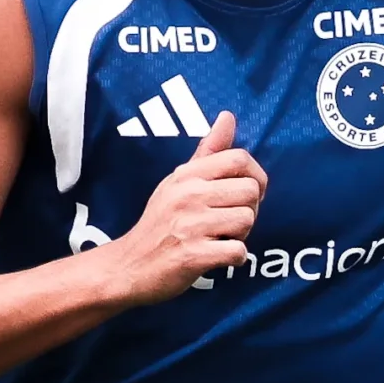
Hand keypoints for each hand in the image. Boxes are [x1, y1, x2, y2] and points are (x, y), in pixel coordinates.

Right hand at [105, 111, 265, 303]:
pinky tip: (218, 257)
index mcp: (187, 175)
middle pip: (250, 191)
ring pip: (247, 220)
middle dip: (249, 210)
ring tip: (219, 239)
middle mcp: (188, 195)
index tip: (245, 194)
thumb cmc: (159, 224)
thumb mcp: (177, 182)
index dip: (255, 177)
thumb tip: (228, 116)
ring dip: (241, 235)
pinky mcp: (193, 255)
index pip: (239, 158)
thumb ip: (208, 152)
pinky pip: (238, 251)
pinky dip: (234, 258)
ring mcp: (190, 225)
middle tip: (228, 223)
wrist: (128, 266)